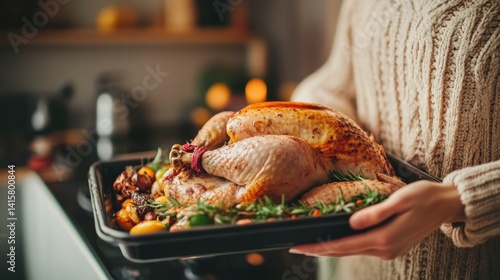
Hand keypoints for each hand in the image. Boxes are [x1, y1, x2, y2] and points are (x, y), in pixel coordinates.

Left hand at [289, 180, 464, 259]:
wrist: (447, 205)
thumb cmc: (424, 197)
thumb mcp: (400, 200)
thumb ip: (376, 213)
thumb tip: (352, 223)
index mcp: (384, 238)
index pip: (342, 245)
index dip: (318, 247)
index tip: (298, 246)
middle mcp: (385, 249)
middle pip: (343, 252)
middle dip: (318, 250)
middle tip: (295, 248)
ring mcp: (389, 251)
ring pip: (351, 252)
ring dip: (330, 249)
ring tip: (309, 244)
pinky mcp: (391, 248)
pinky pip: (361, 249)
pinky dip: (344, 247)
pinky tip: (335, 241)